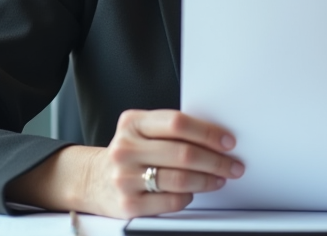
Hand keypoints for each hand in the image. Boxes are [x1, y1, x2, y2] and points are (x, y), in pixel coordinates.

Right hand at [80, 109, 243, 216]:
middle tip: (232, 165)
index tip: (227, 141)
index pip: (177, 123)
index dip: (208, 132)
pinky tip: (193, 192)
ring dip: (208, 180)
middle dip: (216, 160)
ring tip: (219, 178)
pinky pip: (171, 200)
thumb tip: (215, 137)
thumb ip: (169, 129)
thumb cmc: (128, 153)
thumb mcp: (140, 130)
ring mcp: (125, 177)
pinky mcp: (129, 204)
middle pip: (183, 153)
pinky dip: (188, 196)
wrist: (93, 179)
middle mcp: (126, 148)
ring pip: (180, 179)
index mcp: (132, 123)